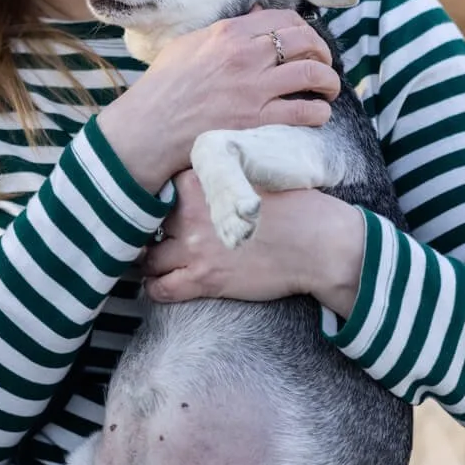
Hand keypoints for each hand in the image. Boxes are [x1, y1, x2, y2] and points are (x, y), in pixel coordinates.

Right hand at [97, 9, 339, 190]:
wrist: (149, 128)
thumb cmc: (164, 86)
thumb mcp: (190, 44)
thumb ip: (227, 29)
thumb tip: (257, 13)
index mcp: (229, 33)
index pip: (285, 19)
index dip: (305, 29)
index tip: (307, 41)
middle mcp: (247, 56)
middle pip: (306, 42)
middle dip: (323, 52)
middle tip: (323, 64)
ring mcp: (254, 89)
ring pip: (313, 74)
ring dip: (329, 82)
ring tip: (328, 90)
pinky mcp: (257, 121)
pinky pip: (304, 112)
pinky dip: (319, 112)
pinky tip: (317, 114)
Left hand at [140, 170, 365, 318]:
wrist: (316, 244)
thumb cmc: (294, 207)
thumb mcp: (253, 176)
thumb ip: (221, 176)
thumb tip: (201, 176)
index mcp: (204, 181)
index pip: (161, 186)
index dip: (159, 197)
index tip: (159, 204)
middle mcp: (192, 213)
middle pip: (149, 221)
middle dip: (150, 229)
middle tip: (153, 235)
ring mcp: (195, 247)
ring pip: (148, 257)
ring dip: (149, 260)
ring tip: (154, 260)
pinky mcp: (204, 279)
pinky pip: (160, 288)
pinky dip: (155, 287)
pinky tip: (160, 283)